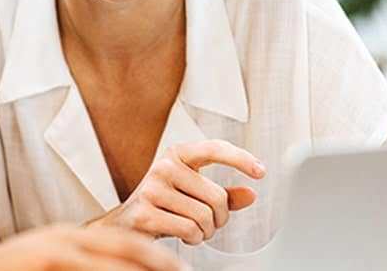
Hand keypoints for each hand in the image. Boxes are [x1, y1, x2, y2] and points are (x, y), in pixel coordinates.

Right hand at [0, 224, 182, 270]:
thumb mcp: (47, 257)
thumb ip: (78, 258)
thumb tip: (117, 264)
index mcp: (69, 236)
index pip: (127, 242)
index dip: (159, 257)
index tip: (182, 269)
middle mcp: (65, 241)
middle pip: (128, 250)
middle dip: (160, 265)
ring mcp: (53, 254)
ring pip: (114, 266)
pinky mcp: (44, 266)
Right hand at [86, 140, 265, 244]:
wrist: (125, 223)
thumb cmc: (163, 205)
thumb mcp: (193, 193)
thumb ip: (223, 193)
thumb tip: (250, 194)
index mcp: (177, 154)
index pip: (214, 148)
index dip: (240, 158)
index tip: (261, 172)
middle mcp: (164, 167)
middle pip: (217, 197)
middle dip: (220, 218)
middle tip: (210, 223)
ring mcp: (152, 189)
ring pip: (204, 217)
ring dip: (206, 231)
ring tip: (193, 229)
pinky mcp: (145, 213)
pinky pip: (189, 230)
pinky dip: (194, 238)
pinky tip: (183, 235)